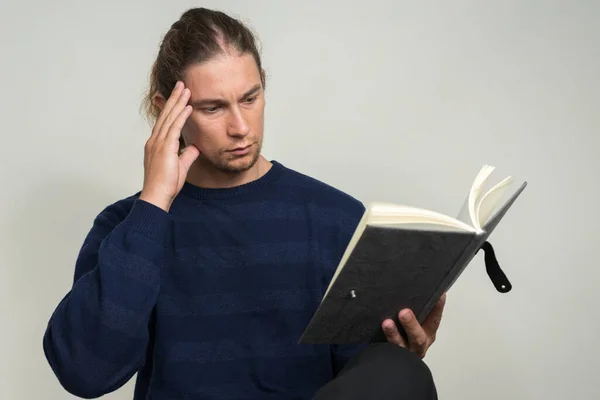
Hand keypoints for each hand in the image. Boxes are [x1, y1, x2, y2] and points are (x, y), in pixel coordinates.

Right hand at [139, 81, 199, 211]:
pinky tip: (188, 107)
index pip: (165, 121)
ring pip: (169, 118)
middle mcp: (155, 141)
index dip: (172, 108)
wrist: (157, 196)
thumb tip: (194, 148)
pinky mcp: (164, 148)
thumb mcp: (180, 167)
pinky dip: (181, 116)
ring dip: (178, 102)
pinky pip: (174, 128)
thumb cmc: (166, 185)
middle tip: (181, 84)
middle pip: (165, 115)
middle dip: (174, 99)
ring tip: (185, 89)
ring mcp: (158, 143)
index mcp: (156, 145)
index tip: (178, 97)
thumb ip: (187, 155)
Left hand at [382, 293, 445, 358]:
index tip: (440, 295)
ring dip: (393, 334)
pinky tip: (376, 335)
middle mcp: (418, 344)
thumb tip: (416, 285)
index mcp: (427, 334)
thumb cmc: (405, 333)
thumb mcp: (416, 324)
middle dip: (411, 325)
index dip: (437, 309)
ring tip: (387, 323)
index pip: (434, 320)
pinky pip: (386, 351)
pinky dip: (381, 344)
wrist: (392, 359)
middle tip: (404, 312)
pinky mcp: (390, 356)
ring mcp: (404, 352)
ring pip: (400, 345)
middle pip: (418, 337)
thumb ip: (416, 311)